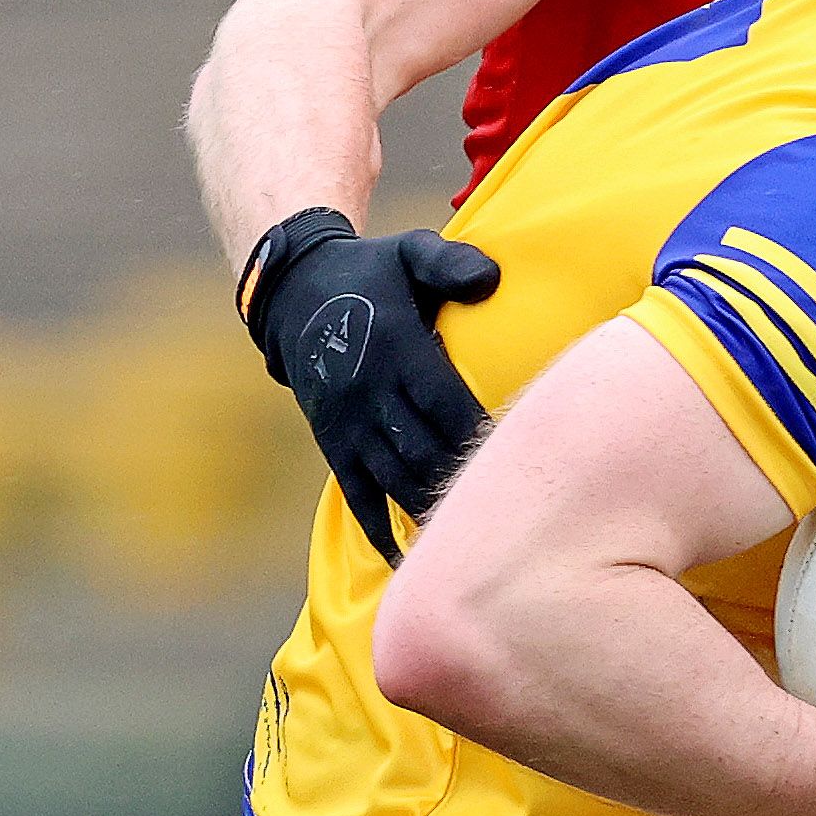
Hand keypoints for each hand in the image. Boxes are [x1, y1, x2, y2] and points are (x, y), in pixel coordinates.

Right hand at [239, 209, 501, 566]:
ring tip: (481, 549)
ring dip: (435, 514)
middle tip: (519, 515)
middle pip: (424, 450)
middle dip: (468, 483)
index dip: (481, 433)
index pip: (445, 402)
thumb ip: (450, 263)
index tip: (522, 458)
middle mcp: (368, 393)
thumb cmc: (372, 272)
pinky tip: (416, 565)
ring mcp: (349, 425)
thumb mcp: (409, 250)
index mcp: (393, 348)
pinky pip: (360, 498)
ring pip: (396, 481)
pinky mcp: (334, 446)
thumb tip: (492, 281)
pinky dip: (386, 534)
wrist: (293, 292)